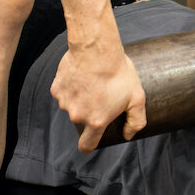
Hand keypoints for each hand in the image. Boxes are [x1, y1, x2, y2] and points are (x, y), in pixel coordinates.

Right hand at [50, 38, 146, 152]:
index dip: (89, 144)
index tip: (92, 138)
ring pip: (72, 104)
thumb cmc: (118, 72)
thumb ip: (135, 121)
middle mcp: (77, 115)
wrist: (96, 49)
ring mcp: (65, 102)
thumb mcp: (137, 98)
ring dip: (81, 97)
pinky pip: (64, 91)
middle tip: (102, 94)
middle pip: (82, 120)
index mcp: (96, 121)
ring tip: (94, 81)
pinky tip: (82, 75)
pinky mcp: (57, 88)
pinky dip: (71, 85)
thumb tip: (128, 135)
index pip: (86, 145)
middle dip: (91, 110)